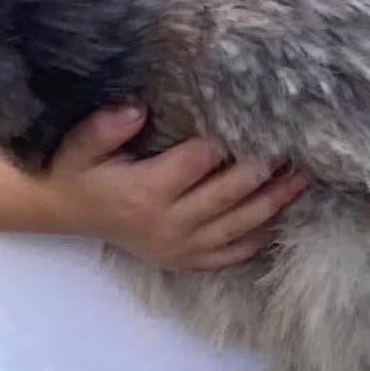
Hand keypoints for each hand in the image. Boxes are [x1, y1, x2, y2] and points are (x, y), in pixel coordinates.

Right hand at [44, 107, 308, 271]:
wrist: (62, 212)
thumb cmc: (75, 171)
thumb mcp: (77, 146)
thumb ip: (104, 127)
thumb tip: (135, 109)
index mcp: (146, 192)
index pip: (202, 160)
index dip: (232, 138)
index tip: (263, 116)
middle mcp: (169, 224)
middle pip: (232, 192)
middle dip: (268, 168)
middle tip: (302, 143)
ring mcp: (180, 247)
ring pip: (242, 225)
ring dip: (277, 200)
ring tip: (307, 175)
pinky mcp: (186, 260)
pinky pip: (233, 252)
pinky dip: (262, 236)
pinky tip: (285, 216)